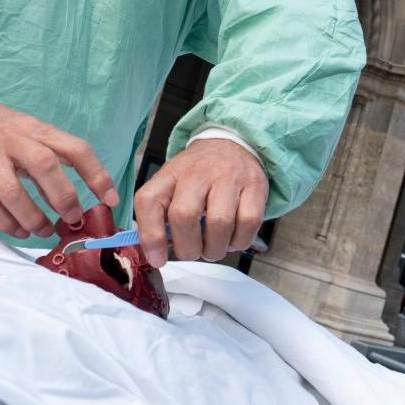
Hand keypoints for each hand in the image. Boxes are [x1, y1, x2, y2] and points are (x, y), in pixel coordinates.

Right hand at [0, 91, 117, 237]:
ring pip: (12, 191)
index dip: (96, 174)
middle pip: (44, 165)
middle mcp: (14, 140)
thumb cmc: (4, 131)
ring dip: (33, 218)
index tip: (111, 200)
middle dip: (63, 197)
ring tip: (44, 230)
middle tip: (72, 219)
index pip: (75, 148)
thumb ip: (54, 164)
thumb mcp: (33, 135)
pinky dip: (6, 223)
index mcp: (38, 130)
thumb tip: (79, 204)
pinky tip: (19, 230)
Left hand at [133, 138, 267, 266]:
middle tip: (192, 252)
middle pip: (184, 216)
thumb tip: (155, 254)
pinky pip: (248, 223)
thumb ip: (160, 216)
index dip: (151, 235)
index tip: (158, 259)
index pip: (149, 200)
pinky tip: (232, 239)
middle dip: (188, 248)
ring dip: (214, 249)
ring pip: (219, 223)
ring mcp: (228, 178)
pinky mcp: (254, 187)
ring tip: (213, 248)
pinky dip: (239, 242)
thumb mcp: (172, 185)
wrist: (231, 144)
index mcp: (170, 174)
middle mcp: (197, 173)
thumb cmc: (198, 174)